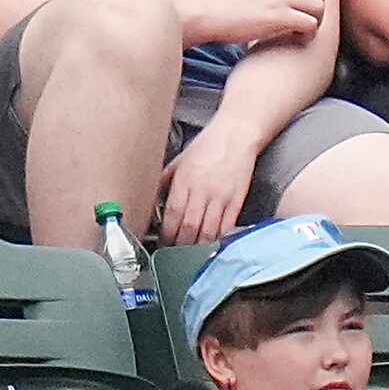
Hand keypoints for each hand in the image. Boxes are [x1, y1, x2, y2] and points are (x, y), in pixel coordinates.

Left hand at [157, 124, 259, 246]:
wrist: (236, 135)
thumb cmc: (207, 146)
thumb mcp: (179, 161)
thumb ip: (165, 182)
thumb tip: (152, 202)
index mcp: (185, 180)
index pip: (173, 214)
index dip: (166, 234)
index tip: (162, 244)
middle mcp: (202, 190)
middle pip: (189, 227)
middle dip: (180, 245)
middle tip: (175, 254)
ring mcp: (221, 197)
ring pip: (208, 231)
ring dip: (198, 246)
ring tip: (191, 254)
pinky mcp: (237, 200)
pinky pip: (226, 227)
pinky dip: (218, 239)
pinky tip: (211, 245)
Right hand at [187, 0, 325, 49]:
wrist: (210, 13)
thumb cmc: (226, 8)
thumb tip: (276, 4)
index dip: (311, 4)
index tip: (303, 17)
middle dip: (318, 14)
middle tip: (305, 29)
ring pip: (320, 8)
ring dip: (315, 24)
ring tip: (301, 36)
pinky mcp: (279, 16)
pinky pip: (310, 23)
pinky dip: (308, 34)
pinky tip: (295, 40)